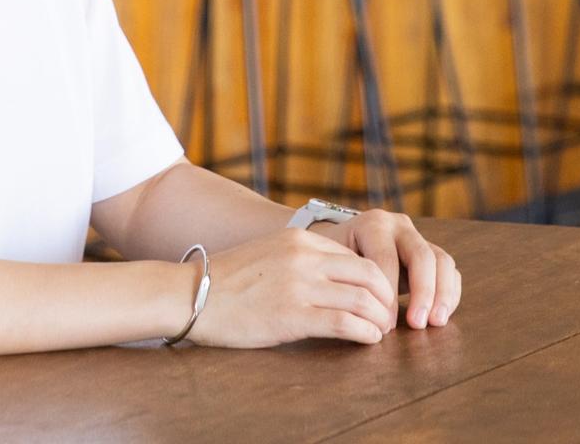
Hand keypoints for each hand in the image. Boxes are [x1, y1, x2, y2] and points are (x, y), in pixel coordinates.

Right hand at [184, 227, 397, 347]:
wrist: (190, 294)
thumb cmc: (227, 281)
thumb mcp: (269, 254)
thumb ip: (302, 260)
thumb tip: (337, 281)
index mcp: (299, 239)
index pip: (357, 257)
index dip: (377, 281)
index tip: (380, 300)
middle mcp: (303, 258)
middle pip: (369, 275)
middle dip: (386, 299)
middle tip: (389, 319)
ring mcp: (299, 285)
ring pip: (362, 299)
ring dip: (380, 320)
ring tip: (381, 333)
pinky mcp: (292, 315)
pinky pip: (344, 323)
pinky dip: (365, 333)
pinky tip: (367, 341)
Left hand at [319, 210, 460, 329]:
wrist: (344, 243)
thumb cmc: (335, 259)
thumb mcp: (334, 263)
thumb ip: (347, 279)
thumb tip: (363, 314)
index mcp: (373, 224)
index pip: (386, 259)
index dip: (387, 294)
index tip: (383, 324)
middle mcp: (400, 226)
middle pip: (422, 256)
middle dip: (423, 292)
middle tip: (418, 324)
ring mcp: (419, 237)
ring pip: (442, 261)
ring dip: (442, 294)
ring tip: (436, 322)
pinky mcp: (432, 253)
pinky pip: (450, 271)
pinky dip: (450, 294)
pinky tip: (440, 316)